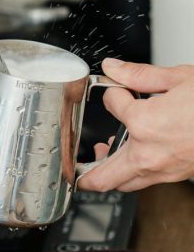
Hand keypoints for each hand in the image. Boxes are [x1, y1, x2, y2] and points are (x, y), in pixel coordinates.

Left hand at [78, 59, 193, 191]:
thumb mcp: (179, 78)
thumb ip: (140, 75)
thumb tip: (114, 67)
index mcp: (145, 124)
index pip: (112, 104)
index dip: (113, 91)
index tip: (117, 86)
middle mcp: (149, 153)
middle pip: (104, 176)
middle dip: (85, 174)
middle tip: (72, 168)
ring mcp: (164, 170)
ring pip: (125, 183)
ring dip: (109, 174)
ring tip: (102, 157)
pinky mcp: (176, 176)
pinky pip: (145, 181)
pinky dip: (133, 172)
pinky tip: (134, 156)